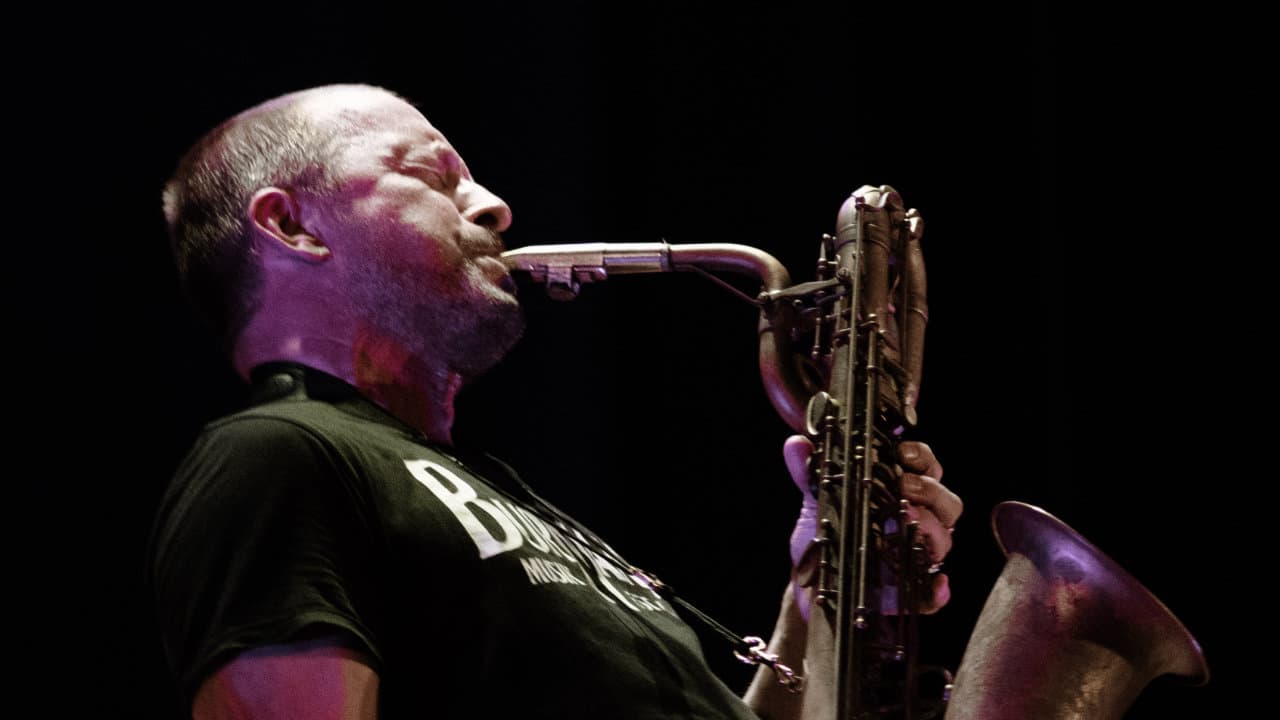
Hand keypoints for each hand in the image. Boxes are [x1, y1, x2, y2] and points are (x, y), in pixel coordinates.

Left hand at [785, 435, 961, 617]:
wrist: (812, 583)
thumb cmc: (826, 535)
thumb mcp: (816, 502)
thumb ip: (809, 472)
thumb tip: (796, 444)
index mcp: (901, 494)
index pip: (927, 469)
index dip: (922, 457)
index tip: (901, 451)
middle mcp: (917, 523)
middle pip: (947, 503)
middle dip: (930, 490)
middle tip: (903, 485)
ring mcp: (915, 557)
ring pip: (944, 540)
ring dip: (932, 527)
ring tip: (906, 518)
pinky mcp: (908, 592)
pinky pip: (933, 594)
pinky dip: (938, 590)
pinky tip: (936, 584)